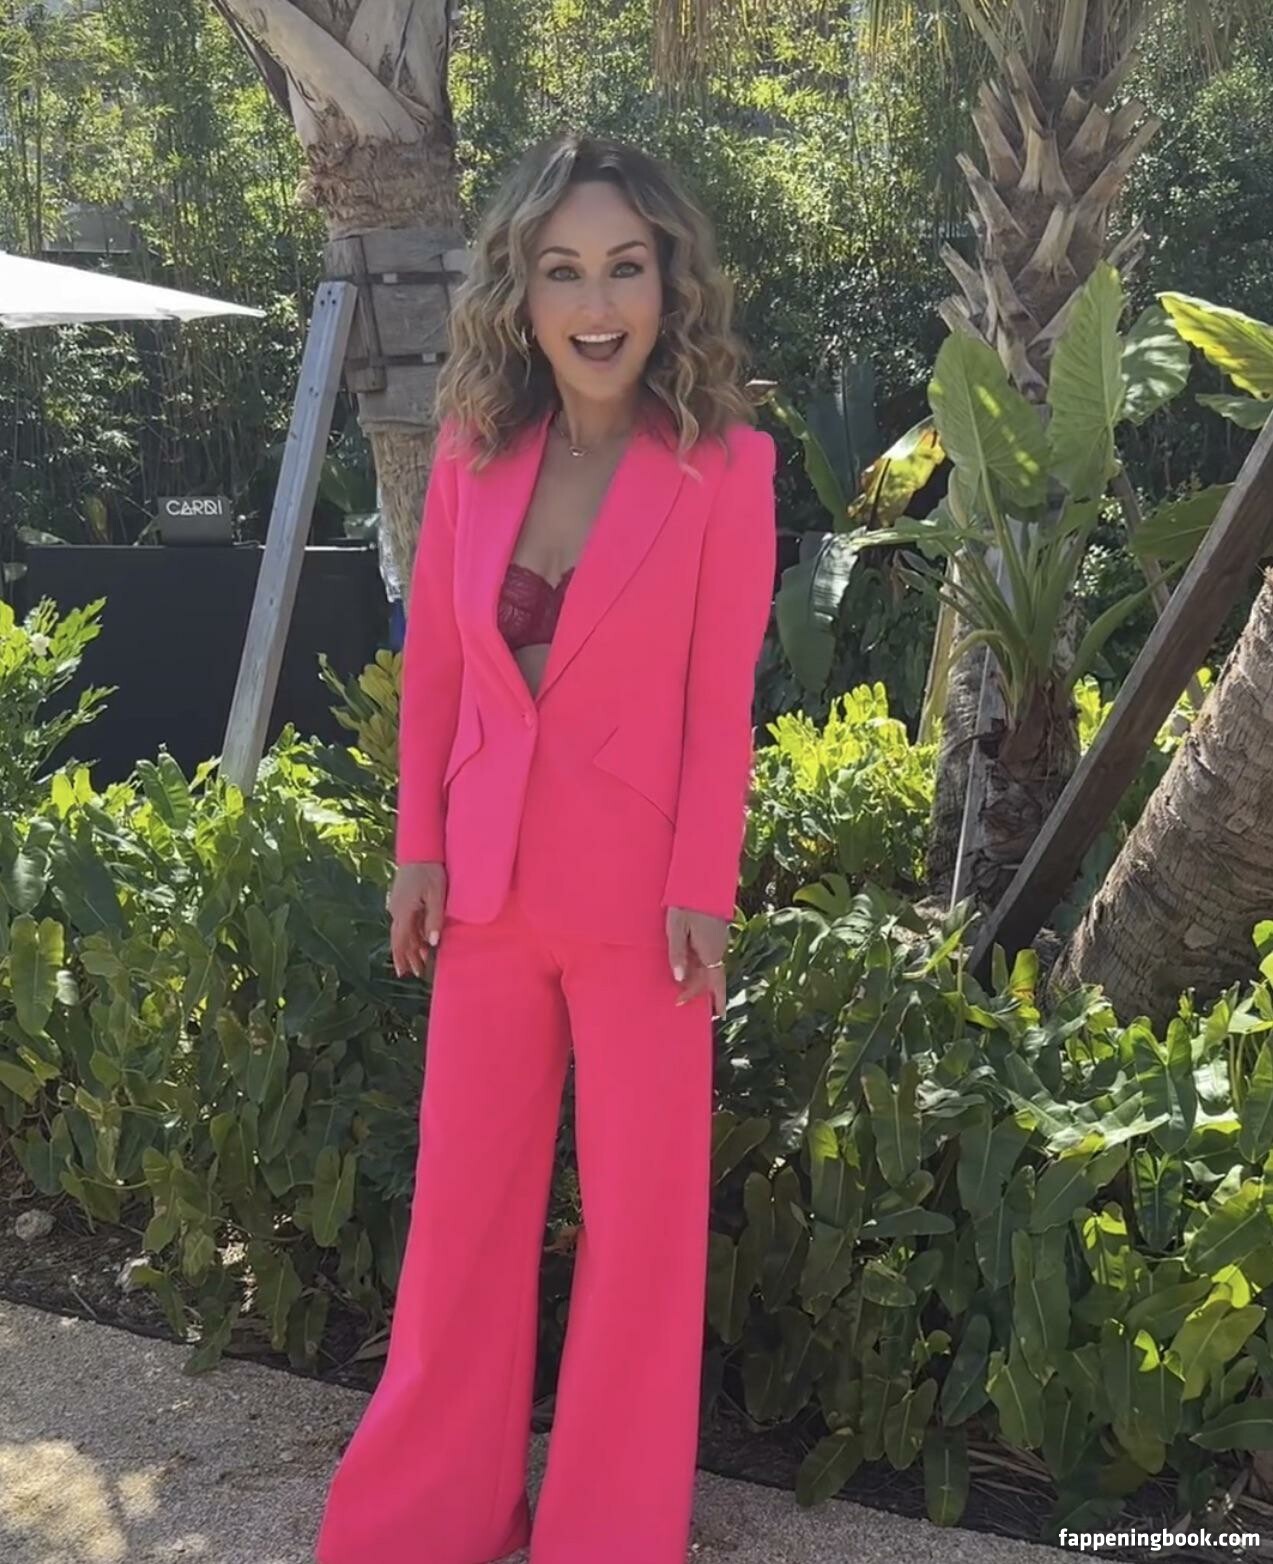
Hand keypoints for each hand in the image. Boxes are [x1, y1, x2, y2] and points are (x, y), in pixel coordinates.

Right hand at [389, 861, 447, 977]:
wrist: (420, 850)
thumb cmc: (430, 871)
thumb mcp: (436, 895)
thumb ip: (434, 918)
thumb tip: (433, 942)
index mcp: (404, 912)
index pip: (401, 941)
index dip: (402, 958)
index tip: (405, 973)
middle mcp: (397, 911)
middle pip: (401, 939)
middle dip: (408, 957)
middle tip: (417, 972)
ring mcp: (398, 904)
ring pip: (404, 931)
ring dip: (412, 946)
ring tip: (421, 960)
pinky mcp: (402, 899)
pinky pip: (406, 921)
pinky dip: (413, 933)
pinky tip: (420, 938)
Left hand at [666, 906, 729, 1016]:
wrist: (701, 878)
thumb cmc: (685, 902)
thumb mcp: (675, 929)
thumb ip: (677, 954)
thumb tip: (679, 979)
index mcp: (710, 951)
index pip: (713, 982)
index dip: (708, 998)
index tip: (702, 1009)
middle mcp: (719, 947)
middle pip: (713, 976)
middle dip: (704, 991)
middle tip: (691, 1002)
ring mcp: (720, 938)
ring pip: (712, 965)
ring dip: (702, 977)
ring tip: (686, 985)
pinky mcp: (717, 930)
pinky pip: (711, 954)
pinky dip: (702, 964)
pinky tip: (691, 962)